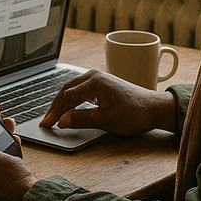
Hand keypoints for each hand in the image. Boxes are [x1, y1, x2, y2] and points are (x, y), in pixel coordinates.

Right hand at [39, 69, 177, 134]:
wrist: (155, 108)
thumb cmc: (136, 113)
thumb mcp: (107, 120)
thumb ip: (82, 119)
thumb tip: (62, 120)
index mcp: (95, 82)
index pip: (66, 97)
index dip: (54, 112)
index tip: (46, 124)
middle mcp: (94, 76)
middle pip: (66, 91)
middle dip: (54, 107)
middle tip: (46, 122)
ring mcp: (98, 78)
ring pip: (71, 89)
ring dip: (62, 103)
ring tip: (53, 116)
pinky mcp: (101, 83)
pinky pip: (79, 89)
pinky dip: (71, 99)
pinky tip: (68, 108)